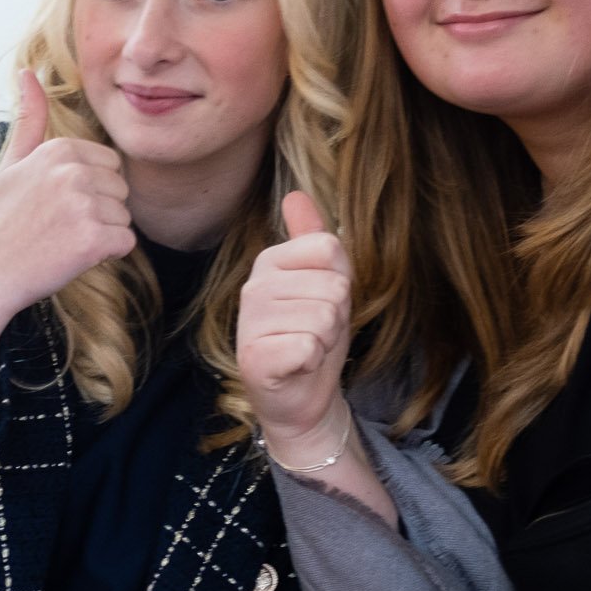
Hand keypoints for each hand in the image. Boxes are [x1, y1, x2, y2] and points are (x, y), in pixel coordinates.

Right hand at [0, 70, 137, 350]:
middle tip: (57, 227)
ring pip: (124, 217)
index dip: (88, 190)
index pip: (108, 165)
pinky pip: (125, 243)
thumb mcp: (11, 164)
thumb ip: (29, 119)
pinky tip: (71, 256)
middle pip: (120, 190)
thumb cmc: (1, 221)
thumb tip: (28, 72)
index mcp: (59, 149)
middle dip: (98, 211)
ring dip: (101, 235)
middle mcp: (73, 171)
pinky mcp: (93, 239)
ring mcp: (83, 204)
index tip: (53, 206)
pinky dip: (105, 255)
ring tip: (61, 241)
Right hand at [238, 190, 354, 447]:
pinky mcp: (255, 357)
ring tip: (307, 349)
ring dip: (326, 340)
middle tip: (315, 332)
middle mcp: (254, 287)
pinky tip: (297, 366)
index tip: (322, 302)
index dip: (340, 281)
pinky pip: (309, 346)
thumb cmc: (313, 336)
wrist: (300, 396)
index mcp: (269, 262)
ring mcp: (250, 322)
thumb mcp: (324, 282)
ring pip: (324, 317)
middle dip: (336, 315)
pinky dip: (312, 361)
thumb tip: (295, 194)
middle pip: (332, 285)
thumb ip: (313, 239)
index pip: (329, 249)